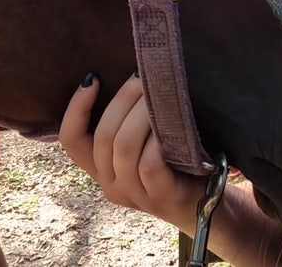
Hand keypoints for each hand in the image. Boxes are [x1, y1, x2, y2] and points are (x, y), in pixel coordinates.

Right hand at [59, 74, 204, 227]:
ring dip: (141, 113)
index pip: (72, 140)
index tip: (93, 79)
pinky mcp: (159, 197)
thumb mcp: (143, 145)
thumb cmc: (176, 164)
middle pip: (103, 137)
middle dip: (122, 100)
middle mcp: (110, 185)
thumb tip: (130, 76)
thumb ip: (128, 124)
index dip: (76, 108)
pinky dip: (156, 140)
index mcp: (101, 170)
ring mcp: (134, 194)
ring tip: (158, 91)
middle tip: (141, 77)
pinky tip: (169, 123)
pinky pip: (148, 164)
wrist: (209, 205)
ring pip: (124, 147)